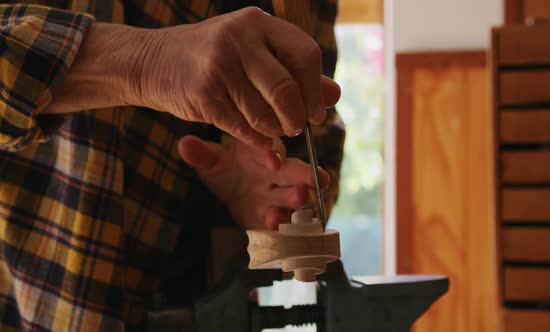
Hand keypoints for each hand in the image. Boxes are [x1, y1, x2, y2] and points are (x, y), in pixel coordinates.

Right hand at [135, 7, 340, 148]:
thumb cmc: (211, 60)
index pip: (306, 55)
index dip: (315, 90)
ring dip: (274, 132)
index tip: (316, 113)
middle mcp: (240, 37)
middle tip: (295, 129)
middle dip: (297, 118)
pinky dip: (256, 141)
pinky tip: (259, 143)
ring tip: (273, 133)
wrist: (151, 62)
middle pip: (288, 89)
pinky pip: (242, 128)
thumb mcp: (253, 54)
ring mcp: (220, 64)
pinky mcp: (204, 93)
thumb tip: (334, 94)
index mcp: (258, 23)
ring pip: (265, 114)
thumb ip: (294, 70)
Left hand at [177, 135, 329, 229]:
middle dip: (306, 177)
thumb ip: (201, 154)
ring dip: (297, 202)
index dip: (274, 154)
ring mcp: (277, 196)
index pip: (273, 148)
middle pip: (295, 172)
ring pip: (292, 197)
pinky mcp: (272, 217)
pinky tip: (279, 232)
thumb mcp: (211, 160)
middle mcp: (278, 173)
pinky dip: (281, 228)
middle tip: (316, 183)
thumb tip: (184, 144)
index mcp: (264, 151)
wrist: (230, 186)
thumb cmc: (225, 166)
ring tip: (299, 206)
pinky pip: (280, 222)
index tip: (272, 161)